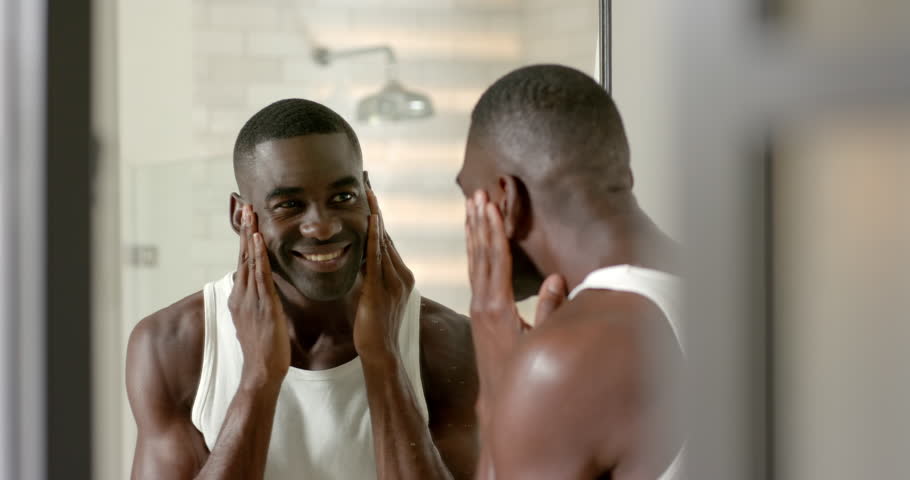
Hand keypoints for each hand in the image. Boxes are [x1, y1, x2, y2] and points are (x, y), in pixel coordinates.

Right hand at [228, 204, 290, 388]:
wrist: (261, 371)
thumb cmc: (264, 349)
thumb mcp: (259, 320)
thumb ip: (260, 303)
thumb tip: (265, 293)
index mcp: (240, 297)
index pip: (242, 262)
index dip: (245, 240)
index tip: (247, 219)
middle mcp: (241, 294)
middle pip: (242, 255)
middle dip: (244, 229)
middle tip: (245, 205)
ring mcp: (250, 298)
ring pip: (249, 260)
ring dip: (250, 234)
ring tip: (250, 212)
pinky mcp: (262, 303)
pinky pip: (259, 274)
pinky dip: (257, 254)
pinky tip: (258, 239)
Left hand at [354, 188, 414, 362]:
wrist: (380, 353)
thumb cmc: (373, 328)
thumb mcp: (372, 296)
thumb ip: (369, 277)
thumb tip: (357, 261)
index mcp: (401, 276)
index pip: (387, 240)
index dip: (377, 216)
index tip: (369, 194)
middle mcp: (401, 275)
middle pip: (386, 234)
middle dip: (376, 208)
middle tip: (367, 182)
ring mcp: (393, 282)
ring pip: (383, 241)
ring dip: (374, 214)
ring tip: (367, 191)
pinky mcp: (380, 289)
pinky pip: (377, 258)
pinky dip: (373, 237)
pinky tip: (369, 220)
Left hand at [465, 190, 566, 401]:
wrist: (501, 402)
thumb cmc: (526, 373)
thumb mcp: (543, 342)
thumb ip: (549, 310)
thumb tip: (556, 278)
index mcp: (496, 307)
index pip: (494, 259)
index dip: (493, 230)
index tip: (489, 205)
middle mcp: (481, 304)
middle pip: (480, 254)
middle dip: (480, 223)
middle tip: (477, 194)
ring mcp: (477, 308)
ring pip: (474, 261)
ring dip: (474, 233)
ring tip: (472, 206)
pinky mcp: (479, 313)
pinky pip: (476, 273)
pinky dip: (476, 252)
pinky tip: (476, 239)